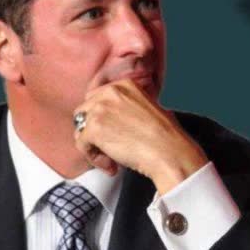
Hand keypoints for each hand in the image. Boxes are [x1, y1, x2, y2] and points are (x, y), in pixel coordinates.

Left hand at [72, 78, 208, 194]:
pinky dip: (94, 158)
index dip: (101, 119)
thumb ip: (127, 105)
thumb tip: (112, 118)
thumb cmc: (165, 137)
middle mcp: (109, 92)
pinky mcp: (94, 129)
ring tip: (111, 159)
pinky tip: (111, 165)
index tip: (111, 133)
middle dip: (94, 132)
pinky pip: (81, 144)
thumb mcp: (148, 107)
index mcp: (123, 85)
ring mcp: (99, 109)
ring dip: (93, 146)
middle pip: (84, 112)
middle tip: (110, 148)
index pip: (95, 98)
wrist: (169, 152)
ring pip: (81, 129)